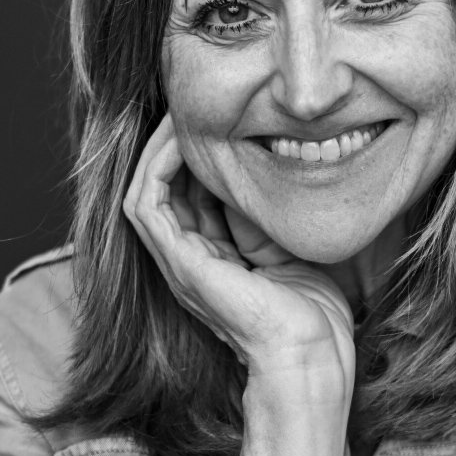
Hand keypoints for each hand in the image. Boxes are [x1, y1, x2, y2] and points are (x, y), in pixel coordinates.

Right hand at [124, 115, 354, 392]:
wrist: (308, 351)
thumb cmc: (310, 310)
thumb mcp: (285, 245)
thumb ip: (262, 214)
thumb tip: (257, 167)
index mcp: (214, 258)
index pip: (191, 194)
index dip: (196, 155)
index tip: (216, 119)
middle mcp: (189, 259)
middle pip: (166, 188)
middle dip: (174, 145)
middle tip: (191, 105)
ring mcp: (180, 262)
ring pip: (145, 190)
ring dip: (157, 149)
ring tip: (177, 113)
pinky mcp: (179, 262)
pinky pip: (146, 203)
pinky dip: (155, 167)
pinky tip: (176, 139)